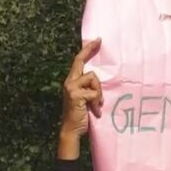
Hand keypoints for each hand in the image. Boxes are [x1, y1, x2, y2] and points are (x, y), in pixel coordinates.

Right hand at [59, 39, 102, 157]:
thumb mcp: (87, 98)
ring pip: (93, 78)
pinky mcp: (76, 94)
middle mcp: (69, 81)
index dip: (87, 50)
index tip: (97, 41)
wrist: (72, 130)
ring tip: (96, 104)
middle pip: (82, 62)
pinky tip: (95, 110)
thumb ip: (90, 88)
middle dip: (90, 50)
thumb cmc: (82, 115)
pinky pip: (94, 92)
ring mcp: (71, 87)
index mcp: (72, 81)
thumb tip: (100, 81)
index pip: (78, 62)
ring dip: (98, 92)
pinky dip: (97, 101)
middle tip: (99, 41)